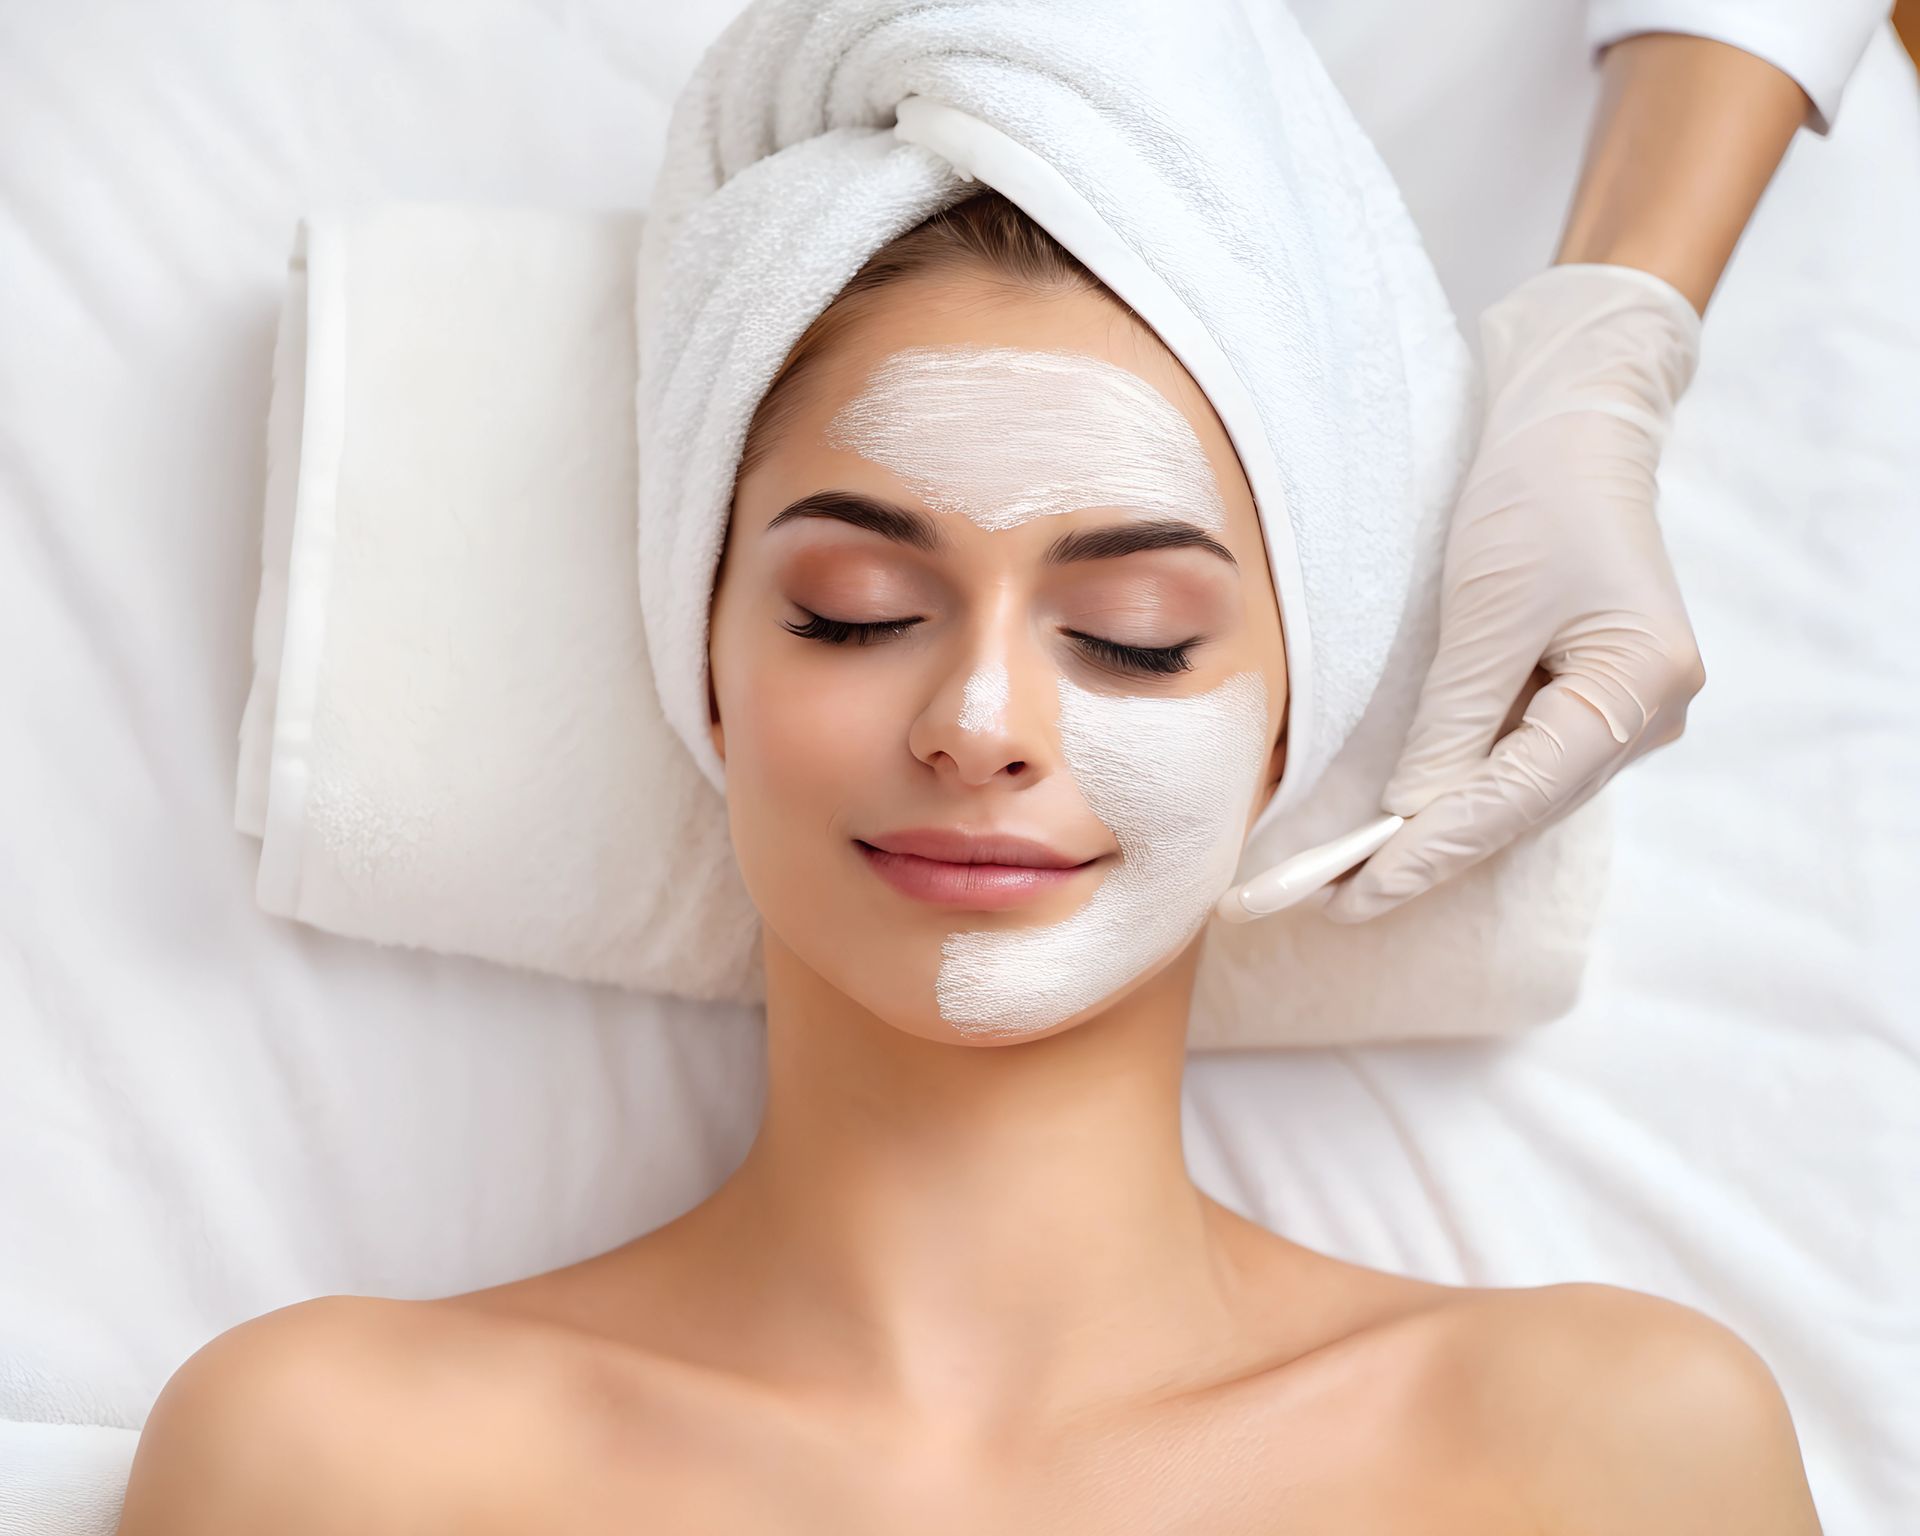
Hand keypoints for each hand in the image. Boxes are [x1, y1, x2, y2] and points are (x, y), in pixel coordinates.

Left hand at [1320, 262, 1706, 923]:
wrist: (1573, 417)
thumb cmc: (1534, 492)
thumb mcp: (1484, 608)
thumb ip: (1455, 719)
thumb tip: (1414, 812)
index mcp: (1641, 687)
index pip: (1518, 797)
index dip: (1430, 853)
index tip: (1351, 898)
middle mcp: (1646, 712)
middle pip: (1521, 808)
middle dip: (1425, 854)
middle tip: (1326, 902)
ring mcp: (1622, 707)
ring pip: (1518, 793)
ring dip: (1439, 832)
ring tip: (1347, 878)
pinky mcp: (1587, 693)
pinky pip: (1517, 760)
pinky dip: (1459, 789)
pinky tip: (1401, 824)